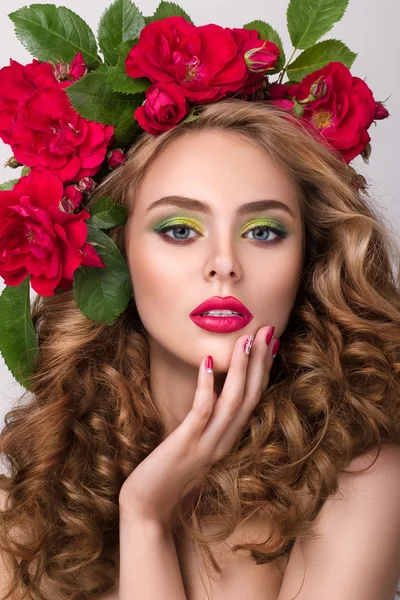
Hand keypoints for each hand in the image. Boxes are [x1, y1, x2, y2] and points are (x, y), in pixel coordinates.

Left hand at [118, 325, 276, 527]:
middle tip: (269, 330)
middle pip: (251, 395)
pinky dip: (207, 385)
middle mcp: (225, 440)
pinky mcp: (186, 444)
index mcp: (229, 438)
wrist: (148, 507)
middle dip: (261, 361)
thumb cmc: (168, 473)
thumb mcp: (194, 442)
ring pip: (234, 401)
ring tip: (246, 340)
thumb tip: (211, 390)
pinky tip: (207, 361)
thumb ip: (207, 421)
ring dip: (241, 368)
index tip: (271, 342)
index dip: (264, 369)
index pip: (254, 398)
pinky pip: (202, 411)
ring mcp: (208, 443)